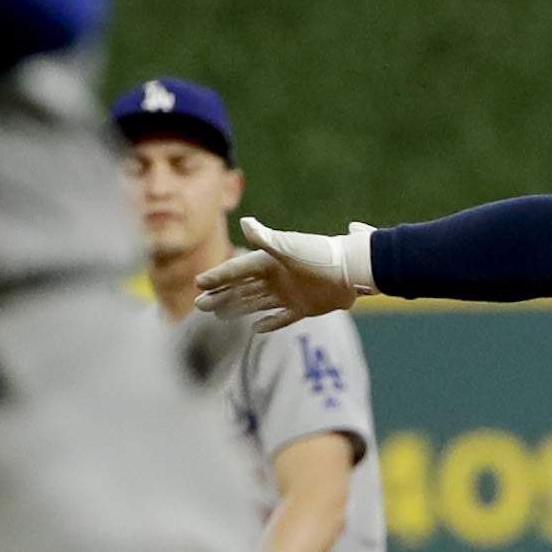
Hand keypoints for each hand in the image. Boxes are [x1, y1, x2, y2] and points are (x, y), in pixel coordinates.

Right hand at [193, 215, 371, 330]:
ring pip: (256, 303)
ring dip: (237, 308)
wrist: (353, 270)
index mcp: (270, 261)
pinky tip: (255, 329)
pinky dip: (269, 323)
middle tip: (199, 304)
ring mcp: (290, 293)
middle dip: (220, 295)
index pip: (238, 270)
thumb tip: (243, 222)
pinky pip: (281, 318)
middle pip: (242, 288)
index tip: (199, 282)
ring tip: (218, 314)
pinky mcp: (304, 308)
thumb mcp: (289, 246)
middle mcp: (277, 277)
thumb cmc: (320, 255)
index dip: (219, 276)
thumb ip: (265, 238)